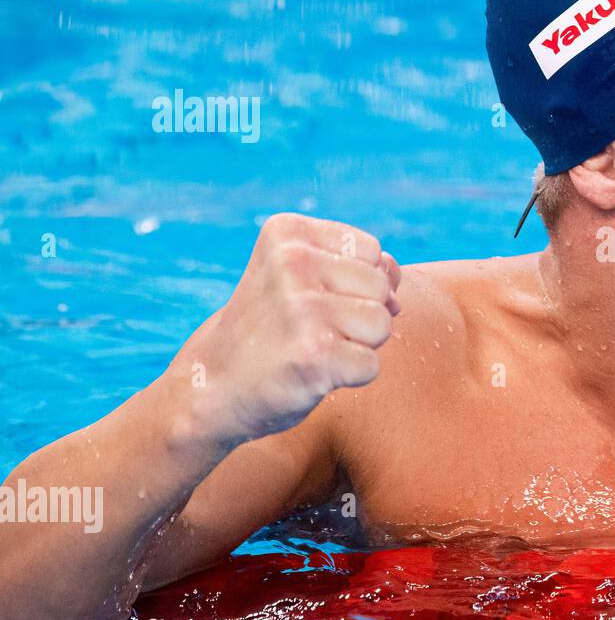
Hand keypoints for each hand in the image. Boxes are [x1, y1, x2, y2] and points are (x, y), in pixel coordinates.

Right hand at [175, 213, 400, 447]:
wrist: (213, 387)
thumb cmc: (271, 329)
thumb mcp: (302, 278)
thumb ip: (360, 266)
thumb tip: (396, 284)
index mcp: (288, 232)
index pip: (372, 251)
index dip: (355, 284)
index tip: (310, 300)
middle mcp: (292, 261)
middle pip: (382, 288)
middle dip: (360, 315)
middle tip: (309, 330)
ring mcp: (302, 307)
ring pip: (383, 324)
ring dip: (358, 346)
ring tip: (313, 348)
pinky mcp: (314, 354)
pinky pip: (372, 364)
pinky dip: (351, 377)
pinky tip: (312, 373)